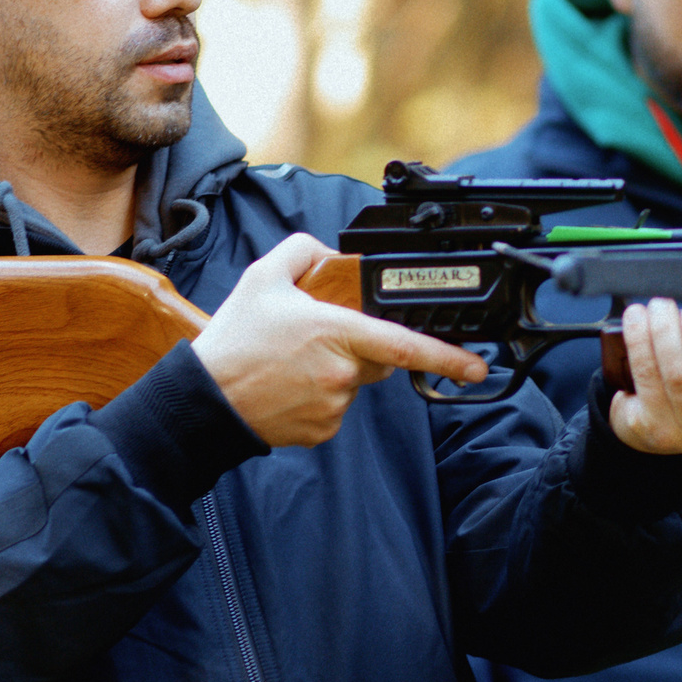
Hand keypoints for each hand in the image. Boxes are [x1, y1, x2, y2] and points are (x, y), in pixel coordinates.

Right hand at [192, 234, 488, 447]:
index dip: (447, 356)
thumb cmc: (233, 341)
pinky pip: (337, 408)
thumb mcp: (263, 277)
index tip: (477, 365)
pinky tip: (289, 387)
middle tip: (312, 339)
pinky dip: (321, 396)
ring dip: (336, 370)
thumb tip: (334, 256)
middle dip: (358, 346)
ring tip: (290, 363)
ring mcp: (335, 405)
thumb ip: (305, 251)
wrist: (205, 400)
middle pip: (377, 358)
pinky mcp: (323, 430)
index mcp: (336, 332)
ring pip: (355, 382)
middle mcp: (342, 372)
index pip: (404, 345)